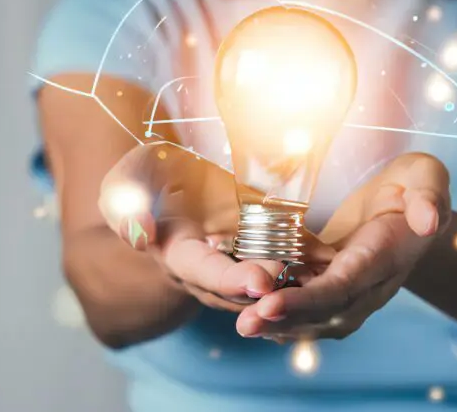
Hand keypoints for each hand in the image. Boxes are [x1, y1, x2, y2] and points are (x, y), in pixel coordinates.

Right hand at [100, 142, 330, 311]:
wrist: (178, 171)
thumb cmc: (149, 173)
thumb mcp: (128, 179)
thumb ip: (124, 202)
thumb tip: (139, 234)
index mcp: (178, 257)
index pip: (204, 274)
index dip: (230, 279)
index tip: (261, 281)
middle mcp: (213, 269)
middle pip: (244, 286)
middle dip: (272, 286)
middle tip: (300, 277)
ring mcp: (242, 257)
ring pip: (270, 278)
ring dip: (294, 280)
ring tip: (323, 272)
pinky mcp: (266, 242)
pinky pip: (289, 255)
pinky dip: (308, 260)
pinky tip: (333, 256)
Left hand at [236, 153, 451, 339]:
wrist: (415, 204)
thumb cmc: (416, 185)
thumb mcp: (426, 176)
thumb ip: (428, 195)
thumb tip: (427, 220)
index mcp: (385, 257)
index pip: (345, 286)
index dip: (308, 298)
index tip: (271, 304)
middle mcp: (369, 284)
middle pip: (326, 311)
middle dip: (285, 319)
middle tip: (245, 324)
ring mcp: (353, 290)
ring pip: (315, 316)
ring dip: (279, 323)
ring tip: (245, 325)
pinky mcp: (336, 284)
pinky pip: (309, 307)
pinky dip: (282, 313)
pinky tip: (253, 313)